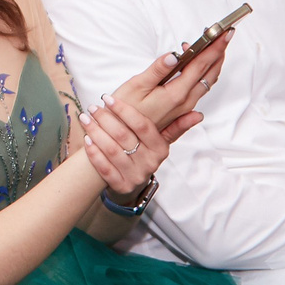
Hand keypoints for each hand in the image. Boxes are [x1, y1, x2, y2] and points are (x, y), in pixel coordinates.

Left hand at [77, 99, 198, 198]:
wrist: (130, 180)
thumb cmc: (143, 152)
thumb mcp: (160, 140)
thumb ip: (175, 126)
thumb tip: (198, 115)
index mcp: (160, 149)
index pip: (143, 126)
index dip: (125, 111)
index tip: (109, 98)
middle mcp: (150, 163)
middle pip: (124, 137)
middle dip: (106, 119)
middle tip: (94, 106)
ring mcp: (135, 176)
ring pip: (111, 150)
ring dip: (96, 132)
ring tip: (86, 118)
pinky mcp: (120, 185)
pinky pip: (104, 167)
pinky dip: (93, 153)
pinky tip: (86, 139)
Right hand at [109, 30, 231, 131]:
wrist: (118, 139)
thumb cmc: (123, 112)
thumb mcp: (136, 86)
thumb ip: (157, 70)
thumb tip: (174, 55)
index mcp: (176, 94)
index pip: (201, 65)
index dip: (214, 47)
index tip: (225, 33)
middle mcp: (185, 102)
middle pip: (209, 73)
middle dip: (218, 52)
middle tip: (223, 34)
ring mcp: (184, 108)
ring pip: (206, 82)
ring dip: (212, 62)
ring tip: (212, 45)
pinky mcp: (180, 111)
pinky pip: (198, 90)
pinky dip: (202, 74)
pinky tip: (197, 66)